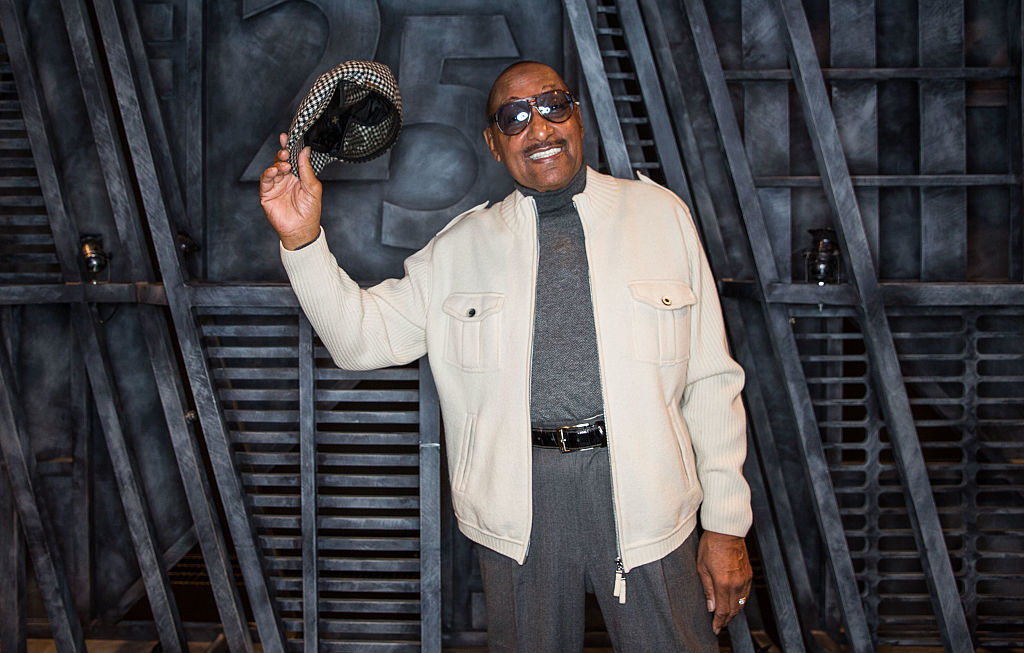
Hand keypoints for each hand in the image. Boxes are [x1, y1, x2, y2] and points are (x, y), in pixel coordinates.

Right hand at [259, 133, 322, 249]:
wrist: (302, 230)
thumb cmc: (310, 212)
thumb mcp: (313, 188)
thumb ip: (307, 169)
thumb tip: (305, 151)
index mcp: (298, 176)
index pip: (293, 158)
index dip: (289, 147)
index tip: (287, 137)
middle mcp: (286, 179)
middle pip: (281, 161)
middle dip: (282, 153)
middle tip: (286, 151)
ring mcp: (276, 186)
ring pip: (273, 168)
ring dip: (277, 163)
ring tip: (284, 164)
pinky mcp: (267, 194)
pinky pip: (265, 180)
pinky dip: (268, 173)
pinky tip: (274, 171)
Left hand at [697, 530, 752, 633]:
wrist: (727, 531)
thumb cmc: (712, 545)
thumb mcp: (702, 568)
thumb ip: (707, 590)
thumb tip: (710, 607)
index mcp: (724, 583)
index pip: (723, 611)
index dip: (719, 622)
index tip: (715, 629)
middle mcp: (737, 583)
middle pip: (734, 610)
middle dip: (726, 620)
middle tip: (719, 625)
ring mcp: (744, 579)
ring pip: (741, 604)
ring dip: (733, 612)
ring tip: (725, 616)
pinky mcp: (748, 574)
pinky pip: (746, 594)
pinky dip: (740, 601)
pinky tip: (733, 602)